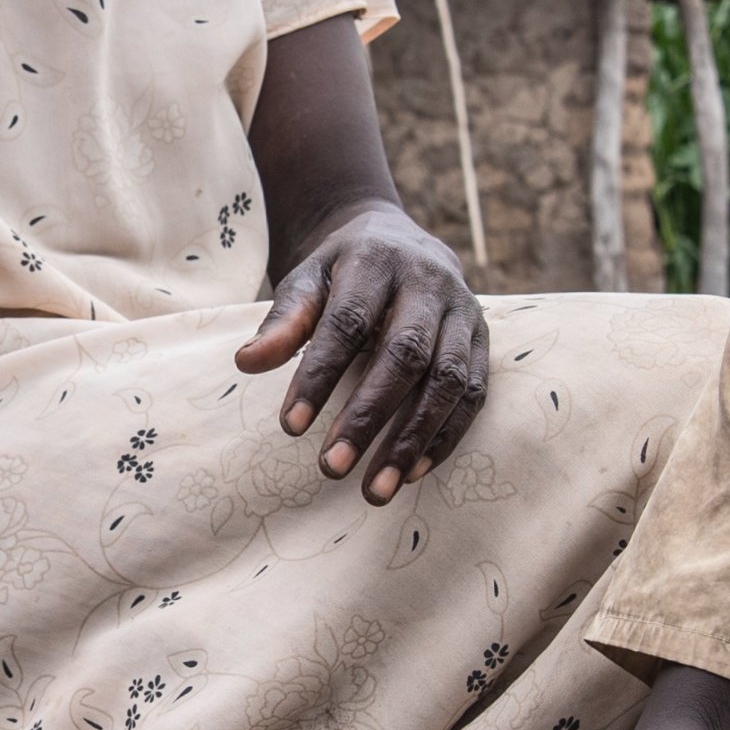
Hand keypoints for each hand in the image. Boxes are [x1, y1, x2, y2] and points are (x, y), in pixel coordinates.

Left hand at [236, 203, 488, 498]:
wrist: (396, 239)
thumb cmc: (341, 271)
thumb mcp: (306, 279)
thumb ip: (283, 320)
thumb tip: (247, 362)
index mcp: (377, 261)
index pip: (348, 323)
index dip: (320, 375)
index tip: (291, 427)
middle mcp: (429, 283)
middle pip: (405, 355)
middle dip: (368, 416)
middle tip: (332, 468)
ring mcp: (463, 311)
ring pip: (447, 380)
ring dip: (412, 439)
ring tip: (377, 490)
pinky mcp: (482, 339)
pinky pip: (473, 392)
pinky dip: (444, 437)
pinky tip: (411, 473)